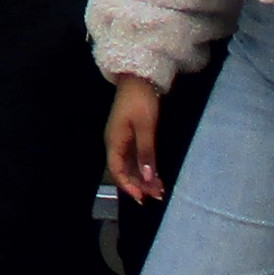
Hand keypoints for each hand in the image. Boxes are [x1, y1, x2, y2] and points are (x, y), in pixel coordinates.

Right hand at [104, 75, 167, 201]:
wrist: (138, 77)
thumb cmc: (140, 100)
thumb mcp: (145, 127)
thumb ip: (146, 152)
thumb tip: (146, 177)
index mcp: (114, 141)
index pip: (116, 170)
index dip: (128, 185)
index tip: (142, 197)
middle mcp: (115, 142)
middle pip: (124, 169)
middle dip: (139, 184)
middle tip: (158, 195)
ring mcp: (122, 139)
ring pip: (130, 164)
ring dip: (143, 177)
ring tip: (159, 188)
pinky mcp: (130, 135)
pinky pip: (134, 156)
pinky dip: (144, 167)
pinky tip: (155, 174)